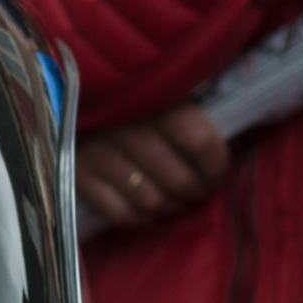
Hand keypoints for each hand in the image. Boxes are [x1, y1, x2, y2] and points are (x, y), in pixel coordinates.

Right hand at [74, 104, 231, 233]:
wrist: (59, 90)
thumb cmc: (129, 91)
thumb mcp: (164, 84)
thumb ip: (194, 104)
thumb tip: (243, 125)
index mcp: (156, 99)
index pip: (200, 142)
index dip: (216, 166)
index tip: (217, 172)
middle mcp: (127, 127)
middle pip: (177, 178)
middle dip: (194, 191)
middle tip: (196, 189)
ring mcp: (99, 152)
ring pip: (150, 199)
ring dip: (168, 206)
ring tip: (173, 200)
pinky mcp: (77, 173)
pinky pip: (119, 212)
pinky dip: (139, 218)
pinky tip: (147, 211)